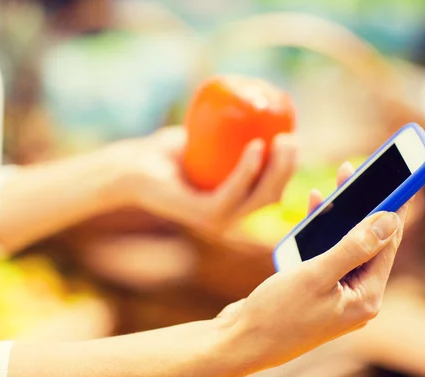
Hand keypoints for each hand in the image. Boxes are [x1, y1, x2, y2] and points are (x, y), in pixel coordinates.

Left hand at [118, 126, 296, 231]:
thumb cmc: (167, 153)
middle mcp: (229, 217)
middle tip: (292, 138)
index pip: (272, 190)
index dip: (289, 168)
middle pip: (272, 196)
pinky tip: (256, 147)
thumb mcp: (207, 140)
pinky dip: (247, 171)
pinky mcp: (202, 215)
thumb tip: (258, 109)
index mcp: (234, 204)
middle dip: (289, 168)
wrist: (131, 167)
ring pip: (259, 198)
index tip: (294, 138)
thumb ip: (232, 133)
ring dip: (277, 170)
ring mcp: (217, 220)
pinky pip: (232, 193)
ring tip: (282, 140)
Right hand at [216, 162, 412, 371]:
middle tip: (355, 171)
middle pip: (366, 243)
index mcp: (365, 298)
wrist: (240, 342)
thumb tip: (390, 220)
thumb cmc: (277, 314)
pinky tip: (315, 211)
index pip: (387, 245)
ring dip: (340, 217)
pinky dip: (321, 234)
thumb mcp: (316, 275)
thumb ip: (354, 247)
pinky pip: (326, 256)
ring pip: (345, 246)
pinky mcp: (317, 292)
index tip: (396, 178)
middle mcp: (355, 298)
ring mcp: (336, 295)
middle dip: (362, 206)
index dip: (390, 208)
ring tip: (337, 183)